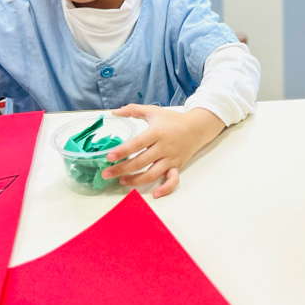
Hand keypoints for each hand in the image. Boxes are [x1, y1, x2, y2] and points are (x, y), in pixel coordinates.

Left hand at [102, 105, 224, 197]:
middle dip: (122, 169)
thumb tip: (114, 112)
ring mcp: (171, 159)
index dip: (123, 151)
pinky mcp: (177, 166)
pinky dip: (165, 189)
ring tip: (122, 181)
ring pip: (152, 174)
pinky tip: (155, 194)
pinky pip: (173, 180)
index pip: (137, 143)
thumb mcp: (153, 111)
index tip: (109, 157)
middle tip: (106, 174)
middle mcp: (164, 147)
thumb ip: (133, 110)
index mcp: (157, 132)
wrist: (197, 127)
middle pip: (141, 162)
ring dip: (136, 180)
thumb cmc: (173, 119)